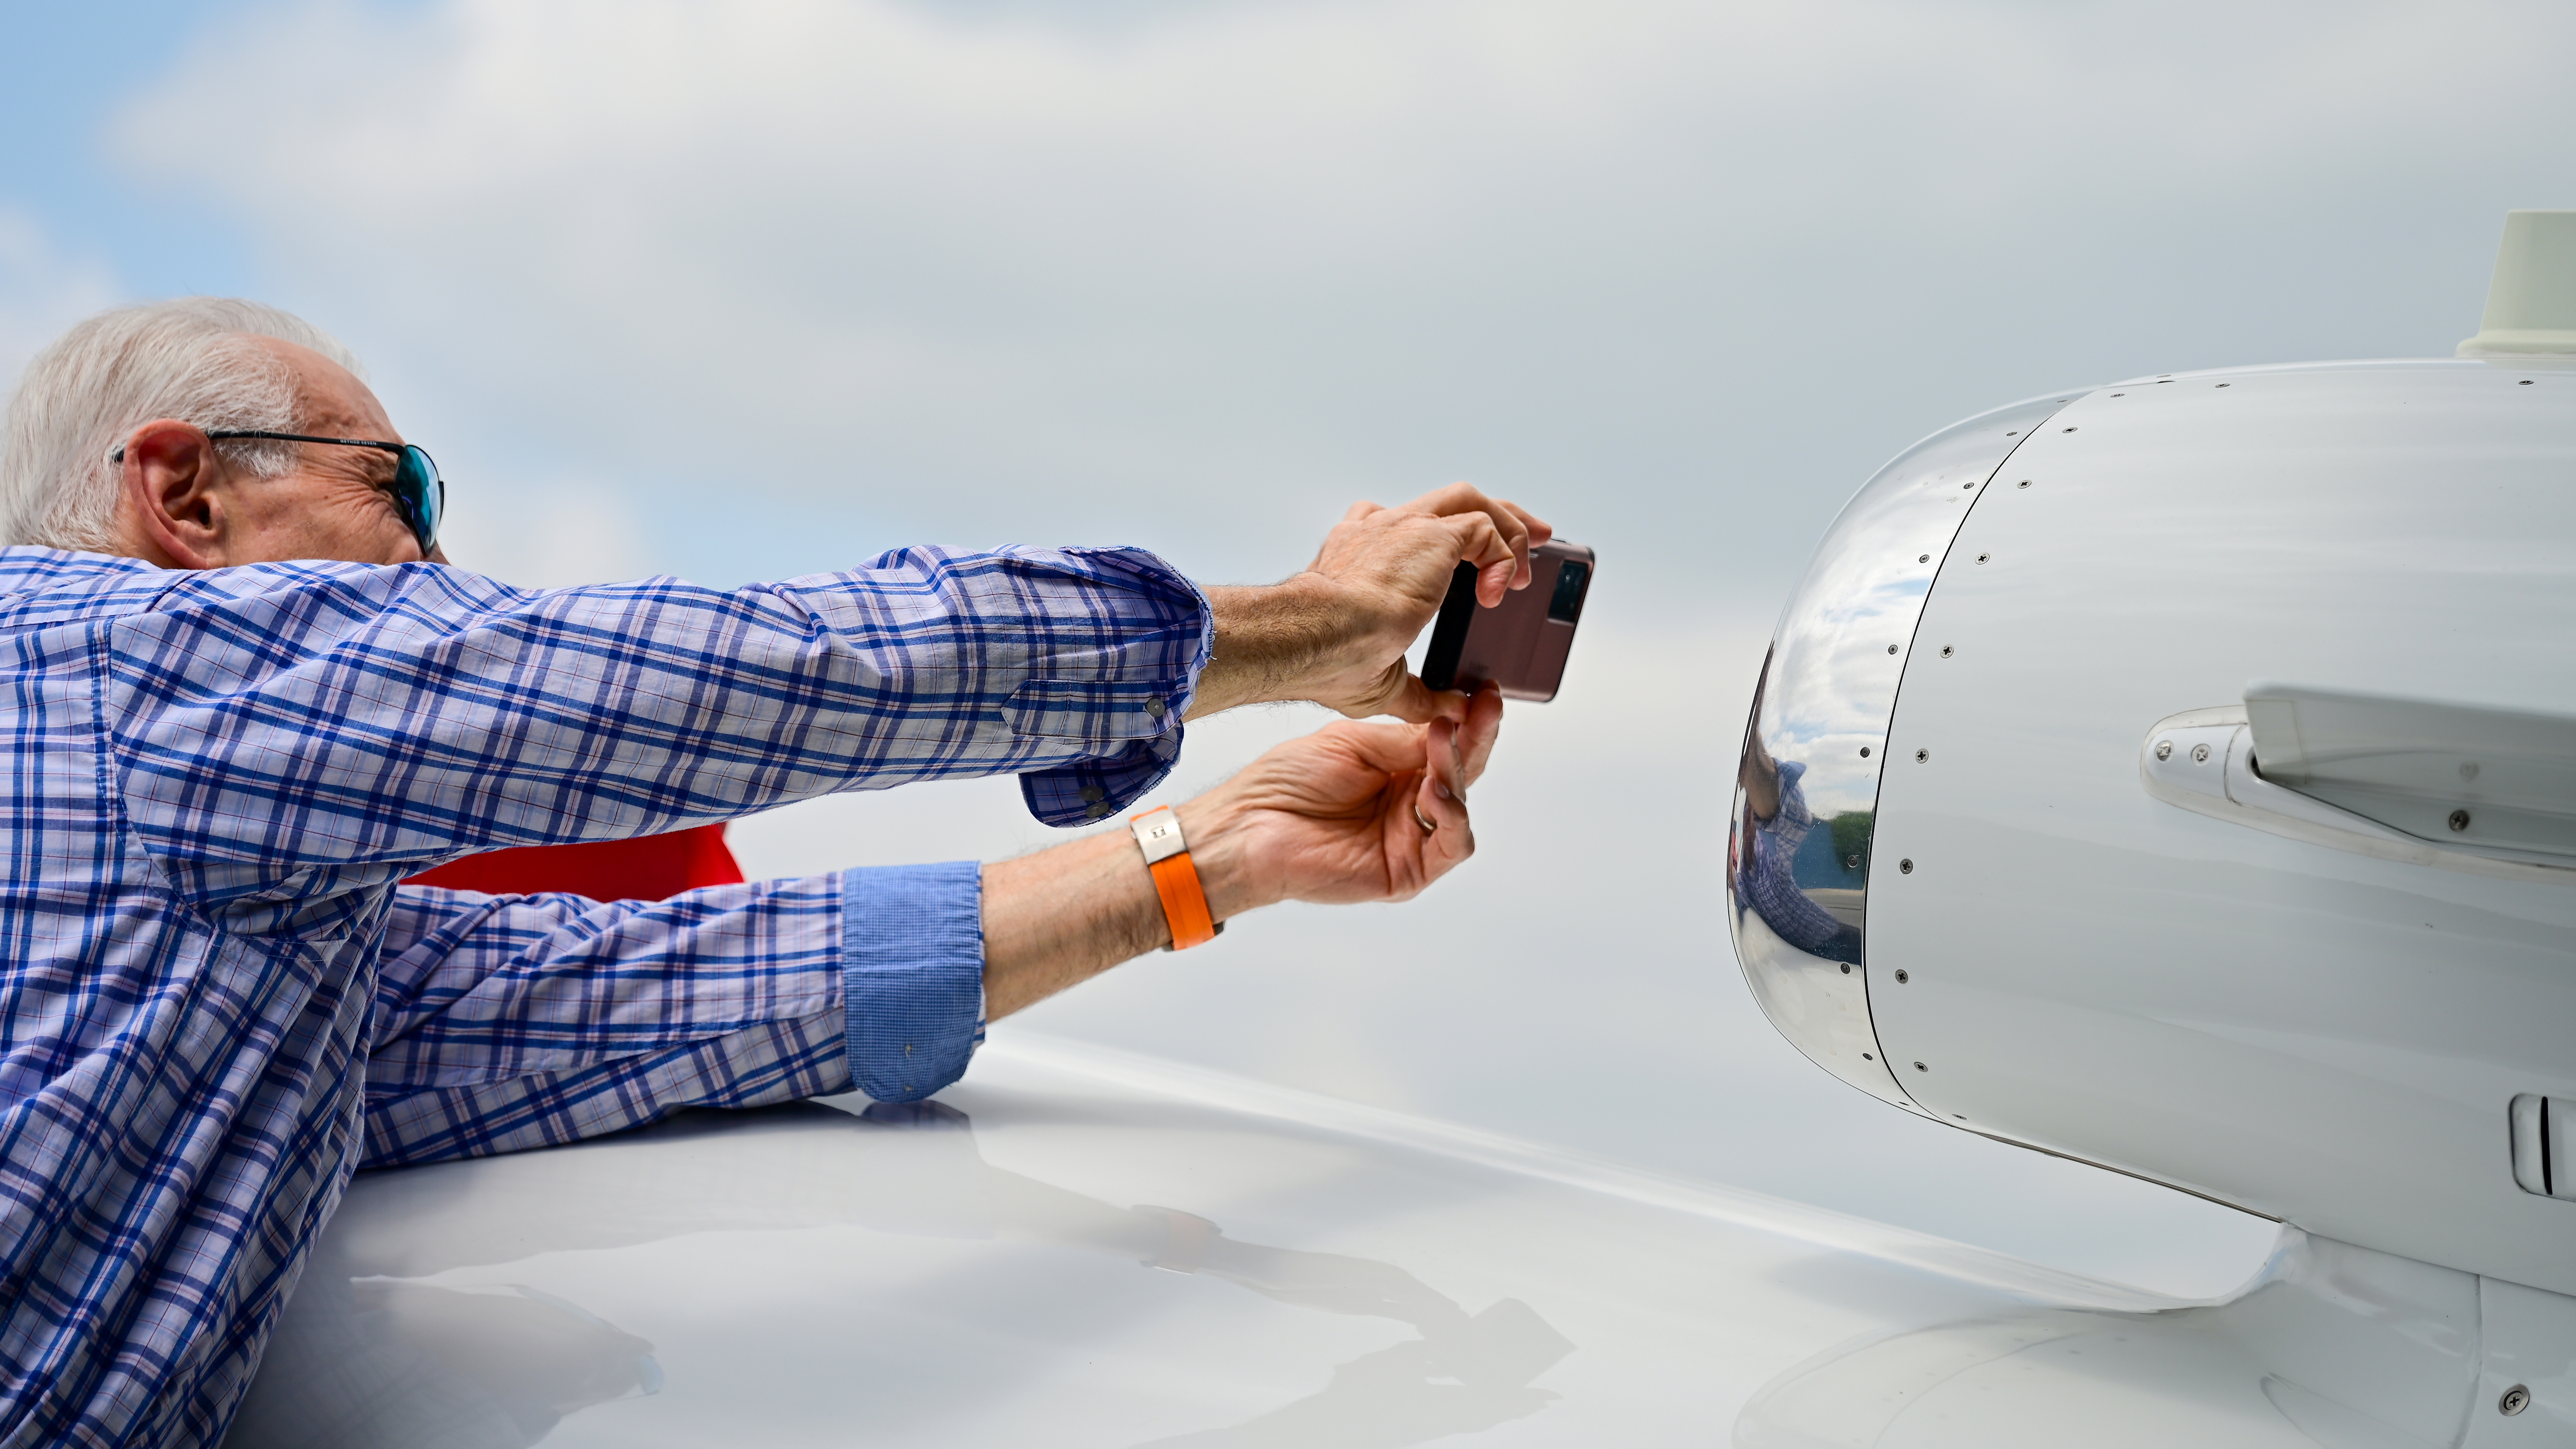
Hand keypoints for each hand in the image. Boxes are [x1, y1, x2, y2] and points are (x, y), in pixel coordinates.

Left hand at [1185, 682, 1504, 914]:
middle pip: (1463, 773)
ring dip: (1458, 771)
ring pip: (1460, 807)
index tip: (1486, 691)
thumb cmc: (1285, 782)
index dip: (1470, 720)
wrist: (1249, 824)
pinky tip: (1434, 790)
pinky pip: (1451, 845)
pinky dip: (1453, 816)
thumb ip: (1405, 739)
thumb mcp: (1352, 742)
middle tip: (1484, 707)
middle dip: (1476, 737)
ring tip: (1442, 741)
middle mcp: (1407, 805)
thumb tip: (1452, 723)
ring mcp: (1410, 840)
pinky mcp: (1408, 873)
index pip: (1447, 746)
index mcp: (1395, 771)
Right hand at [1192, 485, 1550, 724]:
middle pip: (1445, 503)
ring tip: (1534, 550)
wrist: (1314, 638)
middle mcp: (1377, 531)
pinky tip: (1501, 592)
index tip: (1462, 564)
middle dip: (1491, 514)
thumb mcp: (1382, 685)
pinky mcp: (1431, 535)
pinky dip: (1502, 556)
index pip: (1395, 525)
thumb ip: (1421, 694)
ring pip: (1468, 502)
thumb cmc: (1326, 661)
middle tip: (1528, 538)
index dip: (1435, 537)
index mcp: (1354, 557)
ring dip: (1506, 525)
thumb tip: (1453, 708)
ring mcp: (1403, 527)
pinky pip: (1484, 529)